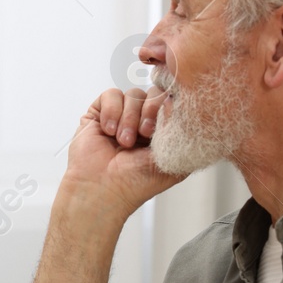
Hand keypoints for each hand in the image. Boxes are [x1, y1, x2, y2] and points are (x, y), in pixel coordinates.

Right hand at [62, 87, 183, 220]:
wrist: (103, 190)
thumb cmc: (136, 183)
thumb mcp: (174, 161)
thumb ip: (184, 134)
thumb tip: (177, 103)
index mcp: (163, 132)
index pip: (172, 102)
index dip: (169, 107)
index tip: (163, 125)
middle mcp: (143, 122)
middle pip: (154, 93)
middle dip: (150, 111)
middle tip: (144, 133)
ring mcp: (121, 117)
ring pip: (133, 94)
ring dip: (129, 118)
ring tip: (124, 142)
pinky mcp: (99, 114)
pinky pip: (110, 95)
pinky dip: (112, 111)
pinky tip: (109, 131)